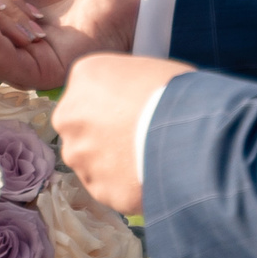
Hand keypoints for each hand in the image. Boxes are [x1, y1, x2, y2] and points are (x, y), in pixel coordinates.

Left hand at [50, 53, 189, 214]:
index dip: (113, 105)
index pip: (88, 93)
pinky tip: (150, 176)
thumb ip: (125, 84)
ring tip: (148, 159)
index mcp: (83, 78)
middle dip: (105, 136)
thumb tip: (131, 99)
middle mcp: (71, 118)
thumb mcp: (145, 68)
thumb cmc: (175, 94)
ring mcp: (81, 157)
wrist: (186, 134)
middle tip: (138, 137)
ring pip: (92, 162)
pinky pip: (111, 188)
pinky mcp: (98, 188)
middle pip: (83, 129)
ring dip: (113, 163)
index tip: (132, 112)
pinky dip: (127, 186)